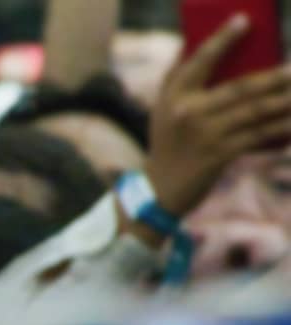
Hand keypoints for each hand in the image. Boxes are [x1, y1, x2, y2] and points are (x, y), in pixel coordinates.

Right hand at [147, 16, 290, 217]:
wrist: (161, 190)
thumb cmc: (166, 143)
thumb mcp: (161, 109)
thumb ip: (175, 75)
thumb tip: (190, 40)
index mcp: (175, 96)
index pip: (201, 61)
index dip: (223, 39)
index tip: (244, 19)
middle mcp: (189, 113)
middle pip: (241, 88)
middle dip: (272, 78)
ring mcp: (206, 136)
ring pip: (254, 112)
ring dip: (283, 101)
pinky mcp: (219, 156)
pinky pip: (257, 137)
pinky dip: (279, 129)